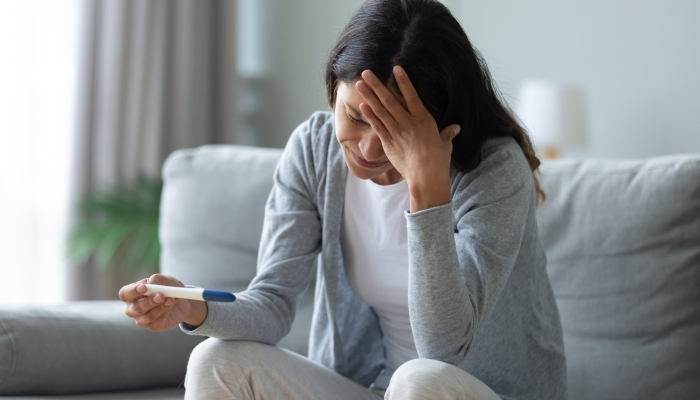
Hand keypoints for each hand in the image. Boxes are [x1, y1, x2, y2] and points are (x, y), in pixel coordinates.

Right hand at [119, 274, 192, 331]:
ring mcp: (142, 319)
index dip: (132, 291)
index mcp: (132, 294)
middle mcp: (133, 308)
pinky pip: (157, 322)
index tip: (144, 287)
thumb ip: (156, 280)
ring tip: (171, 299)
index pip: (125, 294)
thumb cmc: (168, 288)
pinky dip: (165, 312)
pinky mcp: (154, 326)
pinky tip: (170, 305)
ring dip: (160, 308)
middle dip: (148, 302)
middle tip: (161, 296)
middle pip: (135, 309)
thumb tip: (151, 283)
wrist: (182, 300)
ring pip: (146, 317)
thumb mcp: (165, 280)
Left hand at [356, 66, 459, 210]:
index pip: (412, 96)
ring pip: (381, 111)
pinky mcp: (389, 143)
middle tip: (366, 72)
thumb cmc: (438, 162)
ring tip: (360, 84)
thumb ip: (447, 134)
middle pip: (390, 100)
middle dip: (377, 85)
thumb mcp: (445, 145)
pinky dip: (370, 115)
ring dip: (369, 96)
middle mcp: (409, 123)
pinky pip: (378, 126)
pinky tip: (362, 105)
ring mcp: (397, 133)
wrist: (426, 177)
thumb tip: (455, 128)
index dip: (404, 81)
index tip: (396, 68)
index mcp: (424, 120)